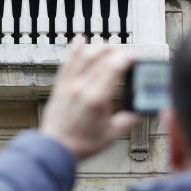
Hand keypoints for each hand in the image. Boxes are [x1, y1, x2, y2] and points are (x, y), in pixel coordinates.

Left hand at [40, 42, 137, 159]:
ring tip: (108, 45)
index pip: (114, 67)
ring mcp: (69, 86)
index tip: (136, 57)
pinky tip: (79, 41)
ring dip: (97, 48)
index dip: (127, 58)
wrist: (55, 148)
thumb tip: (136, 114)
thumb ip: (126, 122)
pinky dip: (74, 51)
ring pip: (84, 57)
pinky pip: (67, 64)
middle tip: (125, 53)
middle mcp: (82, 87)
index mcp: (97, 98)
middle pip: (100, 59)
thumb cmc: (80, 144)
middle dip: (116, 52)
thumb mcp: (110, 136)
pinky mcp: (60, 88)